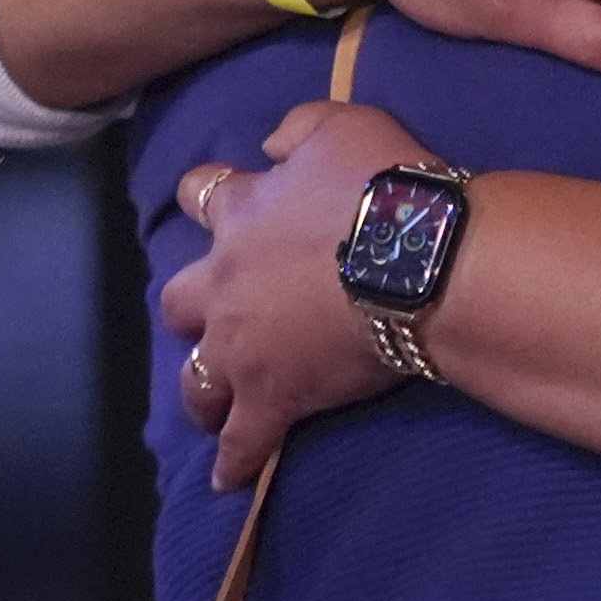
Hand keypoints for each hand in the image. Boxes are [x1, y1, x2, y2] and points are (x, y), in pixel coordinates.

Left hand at [158, 103, 438, 485]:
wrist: (420, 258)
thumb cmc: (387, 185)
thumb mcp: (345, 123)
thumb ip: (297, 128)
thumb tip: (268, 145)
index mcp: (242, 214)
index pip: (203, 196)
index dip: (211, 197)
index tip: (218, 200)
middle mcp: (225, 283)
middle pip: (180, 300)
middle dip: (191, 307)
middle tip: (215, 313)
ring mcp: (242, 346)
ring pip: (196, 377)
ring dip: (201, 387)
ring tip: (211, 403)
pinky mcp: (272, 396)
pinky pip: (244, 439)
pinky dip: (235, 460)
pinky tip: (229, 478)